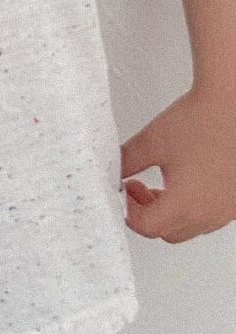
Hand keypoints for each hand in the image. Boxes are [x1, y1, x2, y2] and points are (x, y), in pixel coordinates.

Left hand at [120, 85, 235, 242]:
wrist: (235, 101)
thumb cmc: (202, 118)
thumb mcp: (150, 142)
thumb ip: (125, 163)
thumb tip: (111, 174)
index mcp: (187, 203)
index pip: (147, 227)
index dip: (129, 211)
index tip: (126, 191)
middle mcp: (212, 212)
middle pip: (168, 232)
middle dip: (146, 214)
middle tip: (138, 189)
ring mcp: (230, 208)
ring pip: (191, 227)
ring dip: (171, 213)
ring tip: (162, 185)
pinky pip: (212, 216)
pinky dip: (193, 207)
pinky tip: (187, 182)